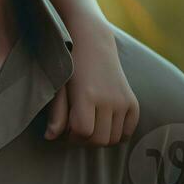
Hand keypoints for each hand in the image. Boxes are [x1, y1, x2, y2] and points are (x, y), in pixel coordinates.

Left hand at [46, 27, 137, 146]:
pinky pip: (127, 132)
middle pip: (99, 140)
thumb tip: (50, 137)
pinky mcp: (133, 102)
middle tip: (75, 129)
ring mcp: (123, 101)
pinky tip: (103, 125)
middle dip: (84, 140)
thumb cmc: (69, 64)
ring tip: (88, 126)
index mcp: (87, 95)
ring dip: (99, 138)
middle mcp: (109, 99)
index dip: (71, 136)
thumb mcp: (59, 86)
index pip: (83, 132)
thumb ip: (56, 113)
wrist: (92, 42)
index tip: (65, 129)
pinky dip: (116, 134)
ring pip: (113, 139)